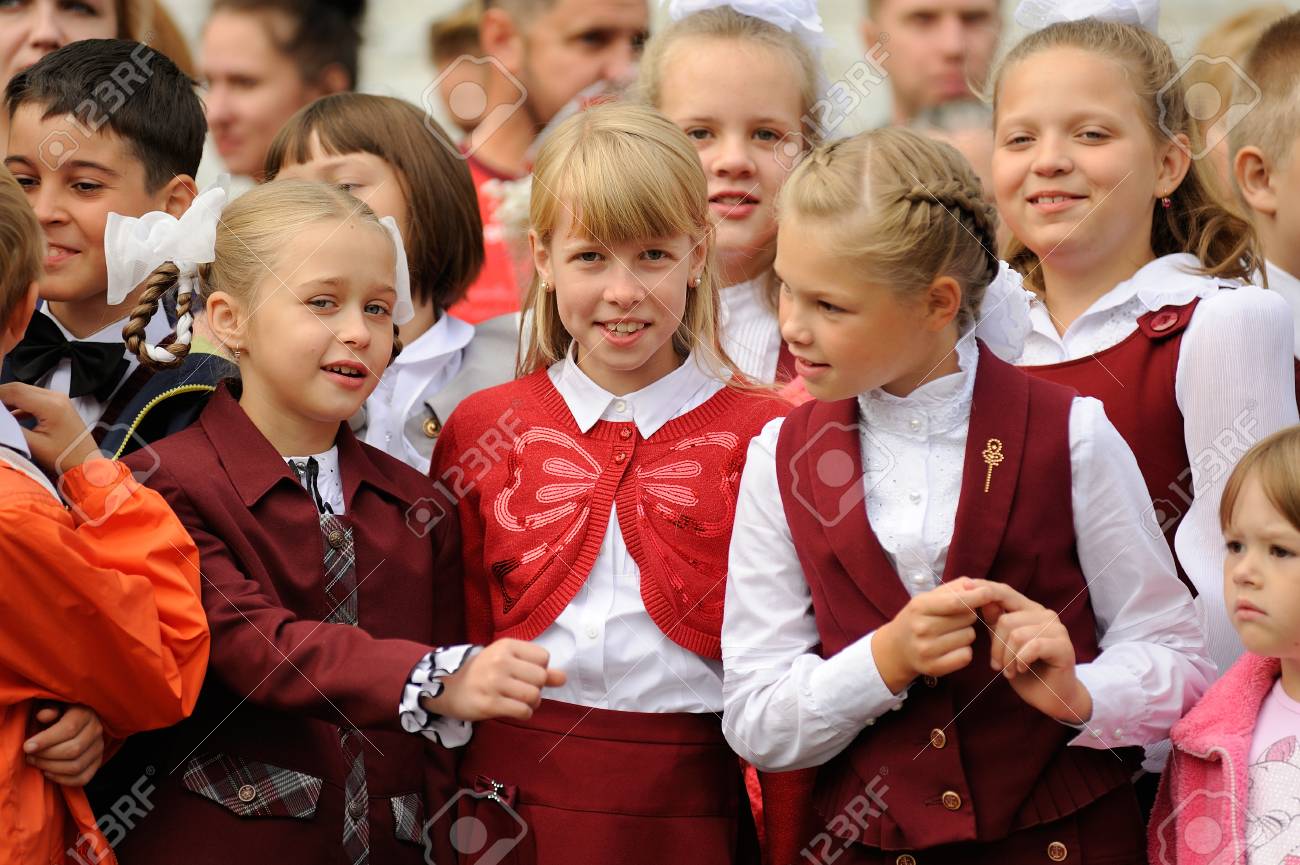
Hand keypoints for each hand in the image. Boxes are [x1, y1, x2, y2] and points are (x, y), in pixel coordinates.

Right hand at [0, 382, 100, 472]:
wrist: (87, 463)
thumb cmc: (63, 457)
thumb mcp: (33, 445)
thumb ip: (10, 428)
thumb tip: (0, 419)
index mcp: (51, 405)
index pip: (14, 391)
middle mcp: (56, 397)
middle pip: (19, 388)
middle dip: (0, 397)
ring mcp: (59, 399)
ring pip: (25, 392)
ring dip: (8, 400)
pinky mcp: (59, 405)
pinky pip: (33, 399)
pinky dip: (19, 405)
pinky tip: (8, 416)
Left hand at [24, 704, 104, 785]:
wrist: (75, 721)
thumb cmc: (58, 713)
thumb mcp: (53, 705)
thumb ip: (48, 709)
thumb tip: (44, 716)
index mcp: (85, 713)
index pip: (69, 729)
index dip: (46, 740)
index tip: (27, 746)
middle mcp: (96, 731)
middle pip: (73, 750)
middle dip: (46, 756)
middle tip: (29, 756)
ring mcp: (99, 748)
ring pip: (76, 766)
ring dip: (51, 768)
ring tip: (37, 763)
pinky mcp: (97, 762)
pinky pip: (82, 778)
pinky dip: (62, 780)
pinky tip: (48, 772)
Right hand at [425, 639, 566, 721]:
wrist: (446, 687)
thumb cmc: (482, 672)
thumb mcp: (508, 661)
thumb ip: (537, 668)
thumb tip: (564, 678)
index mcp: (506, 645)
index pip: (544, 657)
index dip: (539, 669)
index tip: (525, 673)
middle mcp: (500, 661)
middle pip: (541, 677)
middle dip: (537, 687)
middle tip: (522, 690)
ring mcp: (494, 683)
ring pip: (534, 695)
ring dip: (532, 703)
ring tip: (520, 701)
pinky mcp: (489, 704)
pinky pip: (523, 711)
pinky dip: (524, 714)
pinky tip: (514, 710)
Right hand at [873, 577, 997, 693]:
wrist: (895, 648)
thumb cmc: (917, 618)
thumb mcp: (927, 598)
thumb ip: (952, 589)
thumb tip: (974, 585)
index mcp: (919, 607)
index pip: (955, 602)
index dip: (975, 597)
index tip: (988, 593)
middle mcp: (921, 628)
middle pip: (967, 618)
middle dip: (968, 615)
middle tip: (953, 619)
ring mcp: (927, 650)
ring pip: (969, 636)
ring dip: (966, 633)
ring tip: (949, 633)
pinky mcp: (934, 667)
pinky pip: (966, 656)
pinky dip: (963, 651)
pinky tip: (951, 648)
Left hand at [973, 581, 1092, 723]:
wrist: (1050, 697)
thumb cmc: (1024, 669)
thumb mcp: (1003, 644)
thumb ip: (994, 622)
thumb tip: (979, 597)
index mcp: (1029, 610)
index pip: (1005, 592)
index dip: (984, 589)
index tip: (964, 586)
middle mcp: (1044, 614)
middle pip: (1006, 620)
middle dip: (996, 647)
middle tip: (998, 666)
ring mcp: (1056, 629)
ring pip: (1017, 635)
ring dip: (1008, 658)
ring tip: (1011, 671)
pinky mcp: (1063, 646)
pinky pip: (1032, 647)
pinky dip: (1021, 661)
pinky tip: (1022, 670)